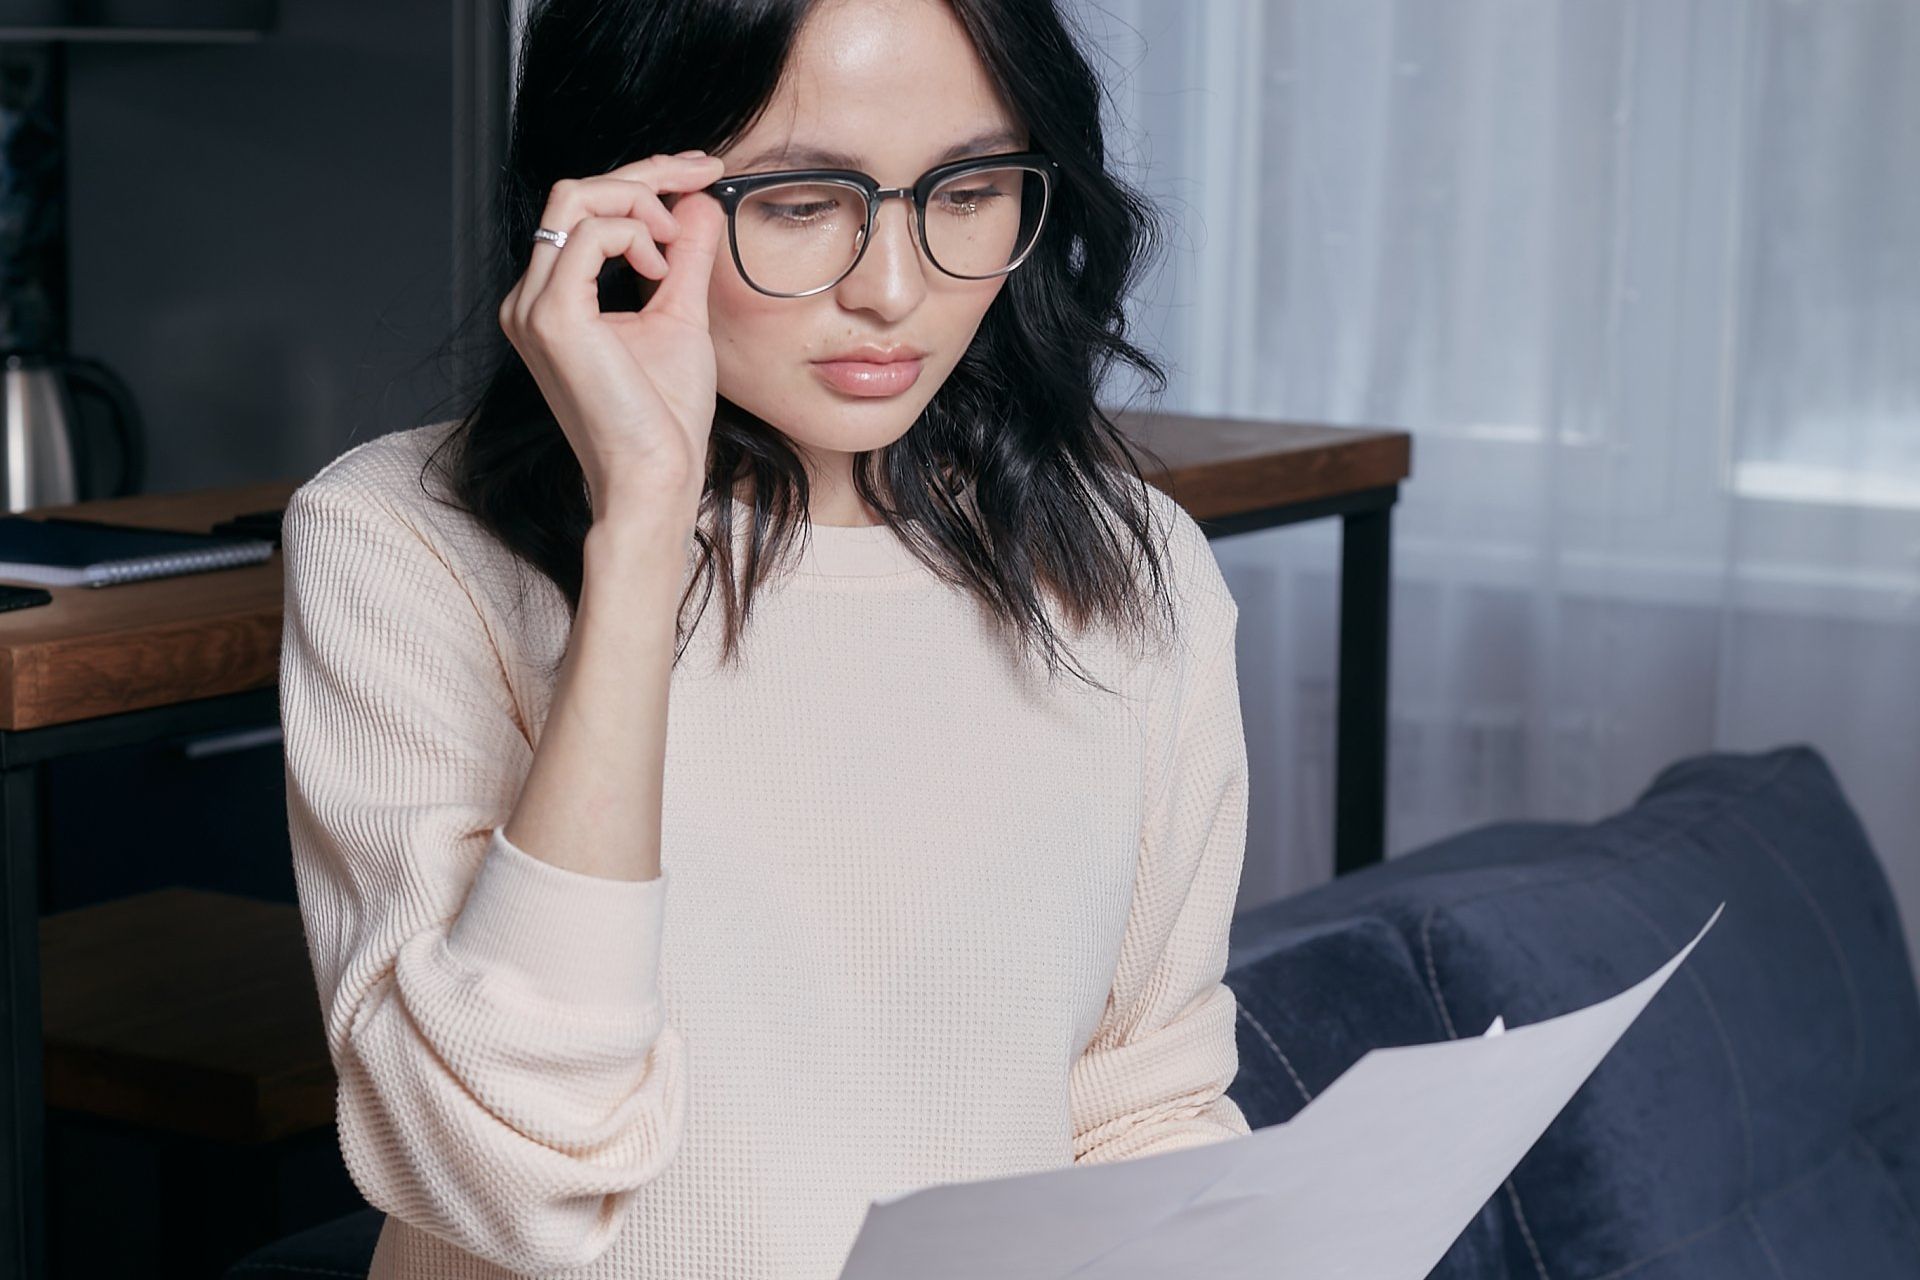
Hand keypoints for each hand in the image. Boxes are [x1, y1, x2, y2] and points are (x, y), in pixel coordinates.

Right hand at [497, 150, 728, 522]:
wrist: (653, 479)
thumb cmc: (663, 418)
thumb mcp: (680, 316)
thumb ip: (686, 257)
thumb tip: (698, 202)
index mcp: (552, 298)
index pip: (585, 210)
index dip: (644, 178)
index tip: (701, 171)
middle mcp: (530, 297)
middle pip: (577, 191)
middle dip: (647, 172)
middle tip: (706, 173)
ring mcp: (533, 306)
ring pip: (576, 198)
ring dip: (641, 200)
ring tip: (678, 246)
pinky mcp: (553, 317)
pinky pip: (590, 234)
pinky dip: (635, 235)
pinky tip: (662, 271)